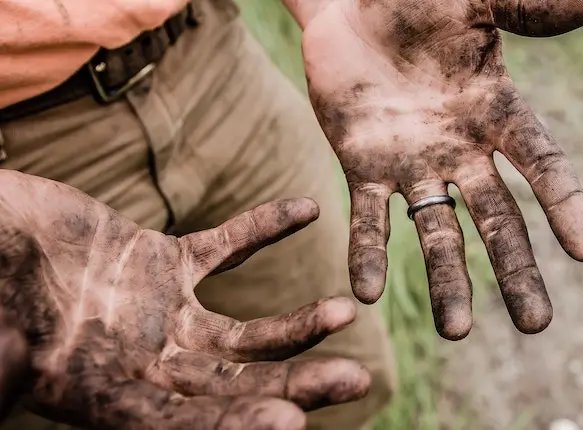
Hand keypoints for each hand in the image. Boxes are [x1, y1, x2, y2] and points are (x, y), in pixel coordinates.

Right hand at [0, 170, 368, 429]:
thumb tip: (9, 388)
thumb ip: (7, 367)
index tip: (289, 422)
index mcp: (104, 395)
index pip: (180, 424)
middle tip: (356, 382)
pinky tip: (307, 209)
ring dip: (295, 324)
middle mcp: (145, 363)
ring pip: (243, 332)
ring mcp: (161, 315)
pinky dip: (264, 227)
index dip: (233, 425)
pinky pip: (226, 247)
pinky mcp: (165, 262)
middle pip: (234, 386)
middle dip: (293, 385)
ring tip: (344, 312)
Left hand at [295, 0, 582, 338]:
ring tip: (455, 333)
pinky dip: (368, 252)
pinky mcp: (363, 166)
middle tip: (536, 325)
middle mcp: (461, 150)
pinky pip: (367, 216)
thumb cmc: (419, 2)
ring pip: (435, 231)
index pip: (540, 163)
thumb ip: (526, 7)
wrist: (352, 7)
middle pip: (497, 218)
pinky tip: (366, 293)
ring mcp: (413, 164)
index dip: (565, 204)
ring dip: (446, 281)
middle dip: (515, 271)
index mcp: (496, 112)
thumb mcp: (474, 0)